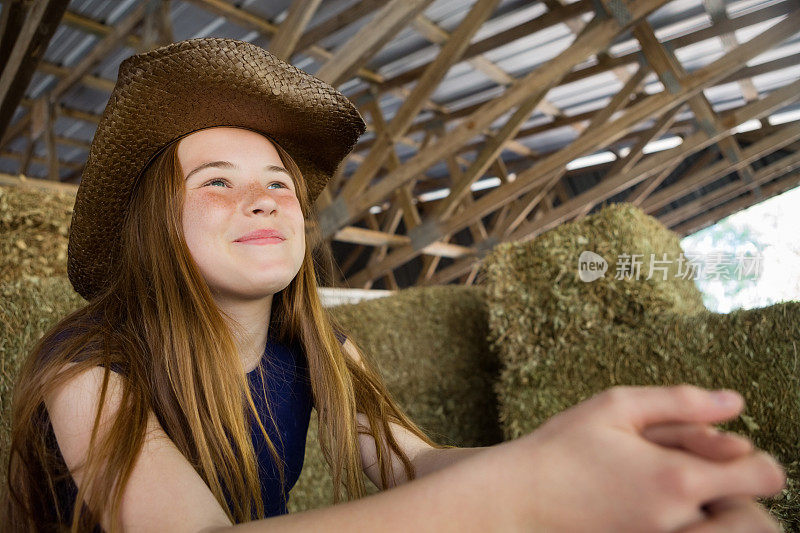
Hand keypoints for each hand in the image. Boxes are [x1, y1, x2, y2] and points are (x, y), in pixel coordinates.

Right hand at [481, 385, 785, 531]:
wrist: (518, 499)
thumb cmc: (562, 447)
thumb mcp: (617, 406)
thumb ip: (682, 401)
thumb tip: (735, 402)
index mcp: (678, 479)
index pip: (765, 476)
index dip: (753, 458)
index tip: (725, 449)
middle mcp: (679, 520)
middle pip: (749, 508)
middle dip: (731, 486)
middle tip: (691, 468)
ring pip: (719, 525)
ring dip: (709, 506)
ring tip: (667, 488)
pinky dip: (681, 519)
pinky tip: (644, 501)